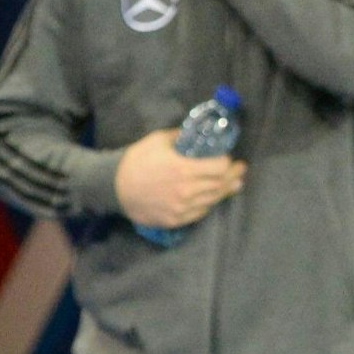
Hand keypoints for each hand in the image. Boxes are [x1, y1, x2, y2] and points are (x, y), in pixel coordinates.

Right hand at [114, 129, 246, 228]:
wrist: (113, 187)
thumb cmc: (136, 160)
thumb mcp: (158, 140)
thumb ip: (181, 137)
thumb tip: (198, 134)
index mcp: (183, 169)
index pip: (219, 168)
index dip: (227, 162)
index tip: (228, 158)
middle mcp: (186, 191)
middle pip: (220, 185)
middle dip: (234, 176)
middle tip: (240, 170)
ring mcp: (181, 208)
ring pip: (212, 200)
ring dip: (226, 191)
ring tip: (235, 184)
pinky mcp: (175, 220)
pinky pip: (200, 213)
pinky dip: (210, 204)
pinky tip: (214, 197)